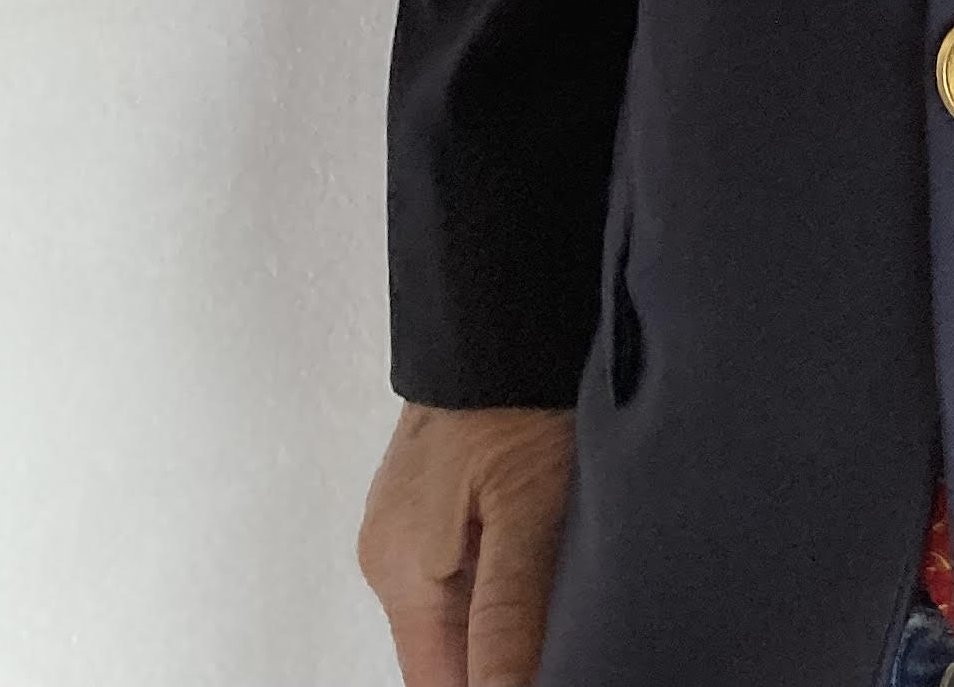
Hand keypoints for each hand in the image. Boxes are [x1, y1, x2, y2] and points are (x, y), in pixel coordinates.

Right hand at [358, 402, 576, 686]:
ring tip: (560, 599)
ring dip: (500, 621)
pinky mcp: (428, 498)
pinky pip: (458, 567)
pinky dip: (497, 580)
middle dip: (497, 661)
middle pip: (443, 653)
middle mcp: (388, 557)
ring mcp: (404, 525)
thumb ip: (511, 610)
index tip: (548, 675)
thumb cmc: (516, 395)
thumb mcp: (529, 506)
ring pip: (453, 611)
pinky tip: (543, 561)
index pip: (435, 685)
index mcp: (400, 573)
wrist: (501, 304)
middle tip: (565, 641)